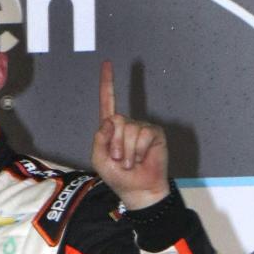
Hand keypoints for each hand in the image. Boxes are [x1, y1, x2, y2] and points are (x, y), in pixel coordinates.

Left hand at [92, 60, 169, 208]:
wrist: (137, 189)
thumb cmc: (117, 176)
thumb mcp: (98, 158)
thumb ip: (99, 138)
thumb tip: (110, 120)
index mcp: (110, 128)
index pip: (107, 102)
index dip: (107, 83)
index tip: (107, 63)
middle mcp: (126, 124)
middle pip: (116, 120)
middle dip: (114, 144)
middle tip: (119, 159)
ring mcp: (141, 128)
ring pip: (129, 129)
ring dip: (126, 150)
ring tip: (129, 162)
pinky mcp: (154, 133)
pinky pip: (143, 134)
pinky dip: (138, 150)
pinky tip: (140, 159)